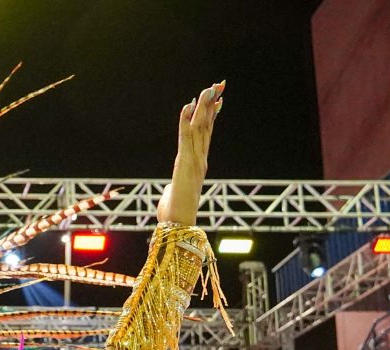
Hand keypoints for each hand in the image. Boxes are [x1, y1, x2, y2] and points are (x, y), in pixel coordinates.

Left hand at [157, 81, 224, 225]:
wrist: (177, 226)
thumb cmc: (174, 214)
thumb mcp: (174, 195)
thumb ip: (175, 189)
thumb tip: (170, 193)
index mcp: (198, 164)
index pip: (207, 135)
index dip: (212, 116)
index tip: (218, 99)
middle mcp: (199, 159)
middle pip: (207, 126)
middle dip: (213, 104)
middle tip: (219, 84)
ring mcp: (194, 161)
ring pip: (200, 128)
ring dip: (204, 107)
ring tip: (209, 88)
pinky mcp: (184, 165)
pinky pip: (185, 138)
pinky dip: (186, 121)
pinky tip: (188, 106)